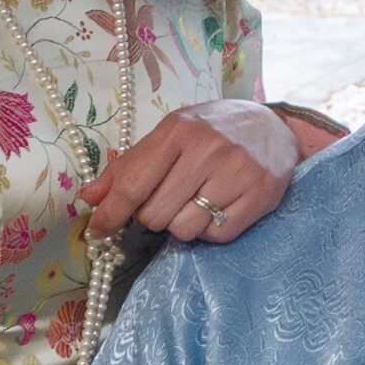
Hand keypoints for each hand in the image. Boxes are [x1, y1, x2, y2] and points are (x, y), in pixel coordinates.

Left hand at [79, 100, 298, 244]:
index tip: (98, 231)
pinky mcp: (260, 197)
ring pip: (184, 230)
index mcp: (179, 132)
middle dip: (152, 216)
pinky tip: (217, 207)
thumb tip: (90, 197)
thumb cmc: (213, 131)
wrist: (275, 128)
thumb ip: (129, 166)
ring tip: (195, 201)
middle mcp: (208, 151)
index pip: (132, 185)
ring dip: (181, 224)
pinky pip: (216, 236)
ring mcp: (237, 174)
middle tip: (167, 199)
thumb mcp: (170, 135)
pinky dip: (209, 230)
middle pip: (155, 216)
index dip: (110, 214)